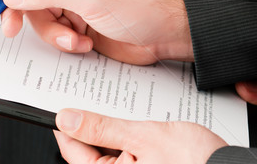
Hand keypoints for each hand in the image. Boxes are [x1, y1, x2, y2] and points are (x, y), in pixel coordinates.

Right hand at [0, 0, 192, 63]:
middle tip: (11, 28)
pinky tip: (86, 41)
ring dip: (54, 32)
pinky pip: (54, 32)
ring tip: (76, 37)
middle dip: (20, 12)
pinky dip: (66, 41)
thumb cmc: (139, 4)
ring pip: (38, 16)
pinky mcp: (75, 21)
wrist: (164, 33)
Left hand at [54, 109, 226, 163]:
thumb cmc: (196, 162)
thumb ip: (101, 128)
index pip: (72, 150)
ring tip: (121, 112)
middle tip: (92, 100)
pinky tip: (136, 124)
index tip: (61, 104)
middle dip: (91, 124)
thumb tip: (67, 119)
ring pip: (109, 150)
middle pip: (90, 150)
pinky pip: (127, 154)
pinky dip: (127, 138)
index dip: (65, 124)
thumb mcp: (142, 136)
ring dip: (112, 130)